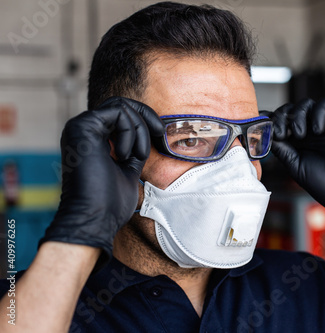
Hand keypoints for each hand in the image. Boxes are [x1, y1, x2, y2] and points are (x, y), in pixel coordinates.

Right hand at [40, 97, 163, 269]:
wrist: (95, 219)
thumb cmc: (109, 203)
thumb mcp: (128, 170)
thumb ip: (134, 151)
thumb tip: (151, 139)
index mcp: (92, 139)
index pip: (121, 114)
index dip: (145, 121)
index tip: (161, 138)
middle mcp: (84, 129)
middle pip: (121, 104)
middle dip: (147, 117)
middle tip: (161, 135)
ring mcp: (81, 127)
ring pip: (121, 106)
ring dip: (140, 129)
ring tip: (137, 156)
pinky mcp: (82, 127)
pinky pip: (117, 112)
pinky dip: (131, 131)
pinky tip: (126, 155)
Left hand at [263, 97, 324, 236]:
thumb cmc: (324, 184)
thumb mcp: (295, 165)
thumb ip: (281, 148)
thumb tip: (265, 132)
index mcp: (297, 141)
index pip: (281, 122)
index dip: (270, 120)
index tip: (262, 124)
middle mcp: (310, 130)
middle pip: (290, 110)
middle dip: (281, 117)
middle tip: (281, 133)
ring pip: (306, 104)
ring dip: (298, 115)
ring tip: (299, 135)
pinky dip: (318, 112)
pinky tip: (317, 130)